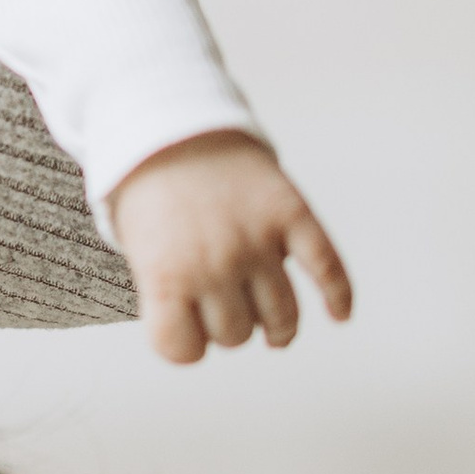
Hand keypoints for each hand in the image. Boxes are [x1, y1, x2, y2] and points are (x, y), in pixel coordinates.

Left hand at [108, 130, 353, 364]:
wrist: (169, 124)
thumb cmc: (149, 192)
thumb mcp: (135, 247)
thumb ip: (165, 292)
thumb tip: (201, 336)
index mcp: (165, 275)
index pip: (182, 349)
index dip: (186, 345)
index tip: (187, 334)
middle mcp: (213, 264)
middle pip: (235, 335)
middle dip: (228, 328)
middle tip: (223, 310)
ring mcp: (256, 240)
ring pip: (281, 317)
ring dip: (278, 328)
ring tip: (273, 329)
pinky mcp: (290, 214)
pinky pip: (326, 268)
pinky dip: (338, 296)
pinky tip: (339, 315)